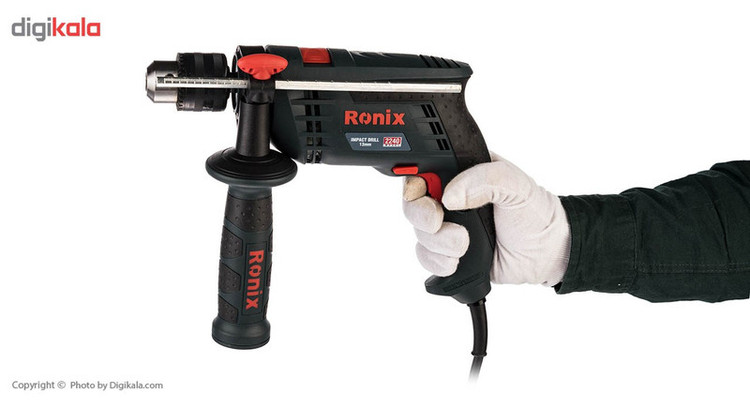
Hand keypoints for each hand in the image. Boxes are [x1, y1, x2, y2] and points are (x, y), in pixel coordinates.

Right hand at [402, 154, 570, 284]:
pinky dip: (437, 262)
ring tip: (464, 245)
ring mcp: (448, 227)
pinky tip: (457, 261)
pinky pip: (426, 258)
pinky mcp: (449, 254)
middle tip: (440, 222)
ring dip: (437, 243)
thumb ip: (484, 179)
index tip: (430, 196)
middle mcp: (449, 198)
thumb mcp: (516, 184)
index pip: (423, 172)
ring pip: (418, 234)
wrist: (548, 254)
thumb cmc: (536, 213)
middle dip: (423, 217)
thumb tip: (450, 195)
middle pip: (412, 204)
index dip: (417, 184)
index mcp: (461, 174)